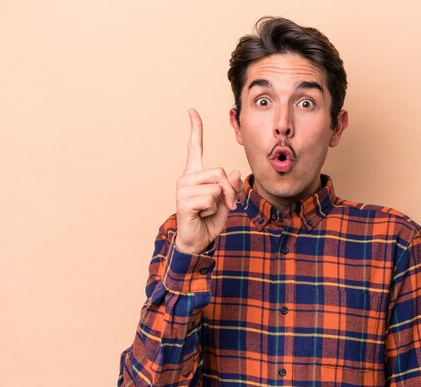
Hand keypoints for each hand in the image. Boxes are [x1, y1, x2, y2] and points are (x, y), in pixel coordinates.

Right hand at [174, 109, 242, 253]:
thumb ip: (232, 187)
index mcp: (196, 174)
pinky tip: (201, 215)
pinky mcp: (183, 200)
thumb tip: (237, 173)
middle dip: (229, 190)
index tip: (192, 111)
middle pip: (219, 171)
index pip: (195, 148)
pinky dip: (212, 209)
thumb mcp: (227, 201)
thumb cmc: (209, 220)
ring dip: (221, 201)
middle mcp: (187, 178)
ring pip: (216, 185)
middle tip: (224, 204)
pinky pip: (210, 198)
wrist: (197, 240)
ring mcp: (183, 188)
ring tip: (209, 210)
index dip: (196, 129)